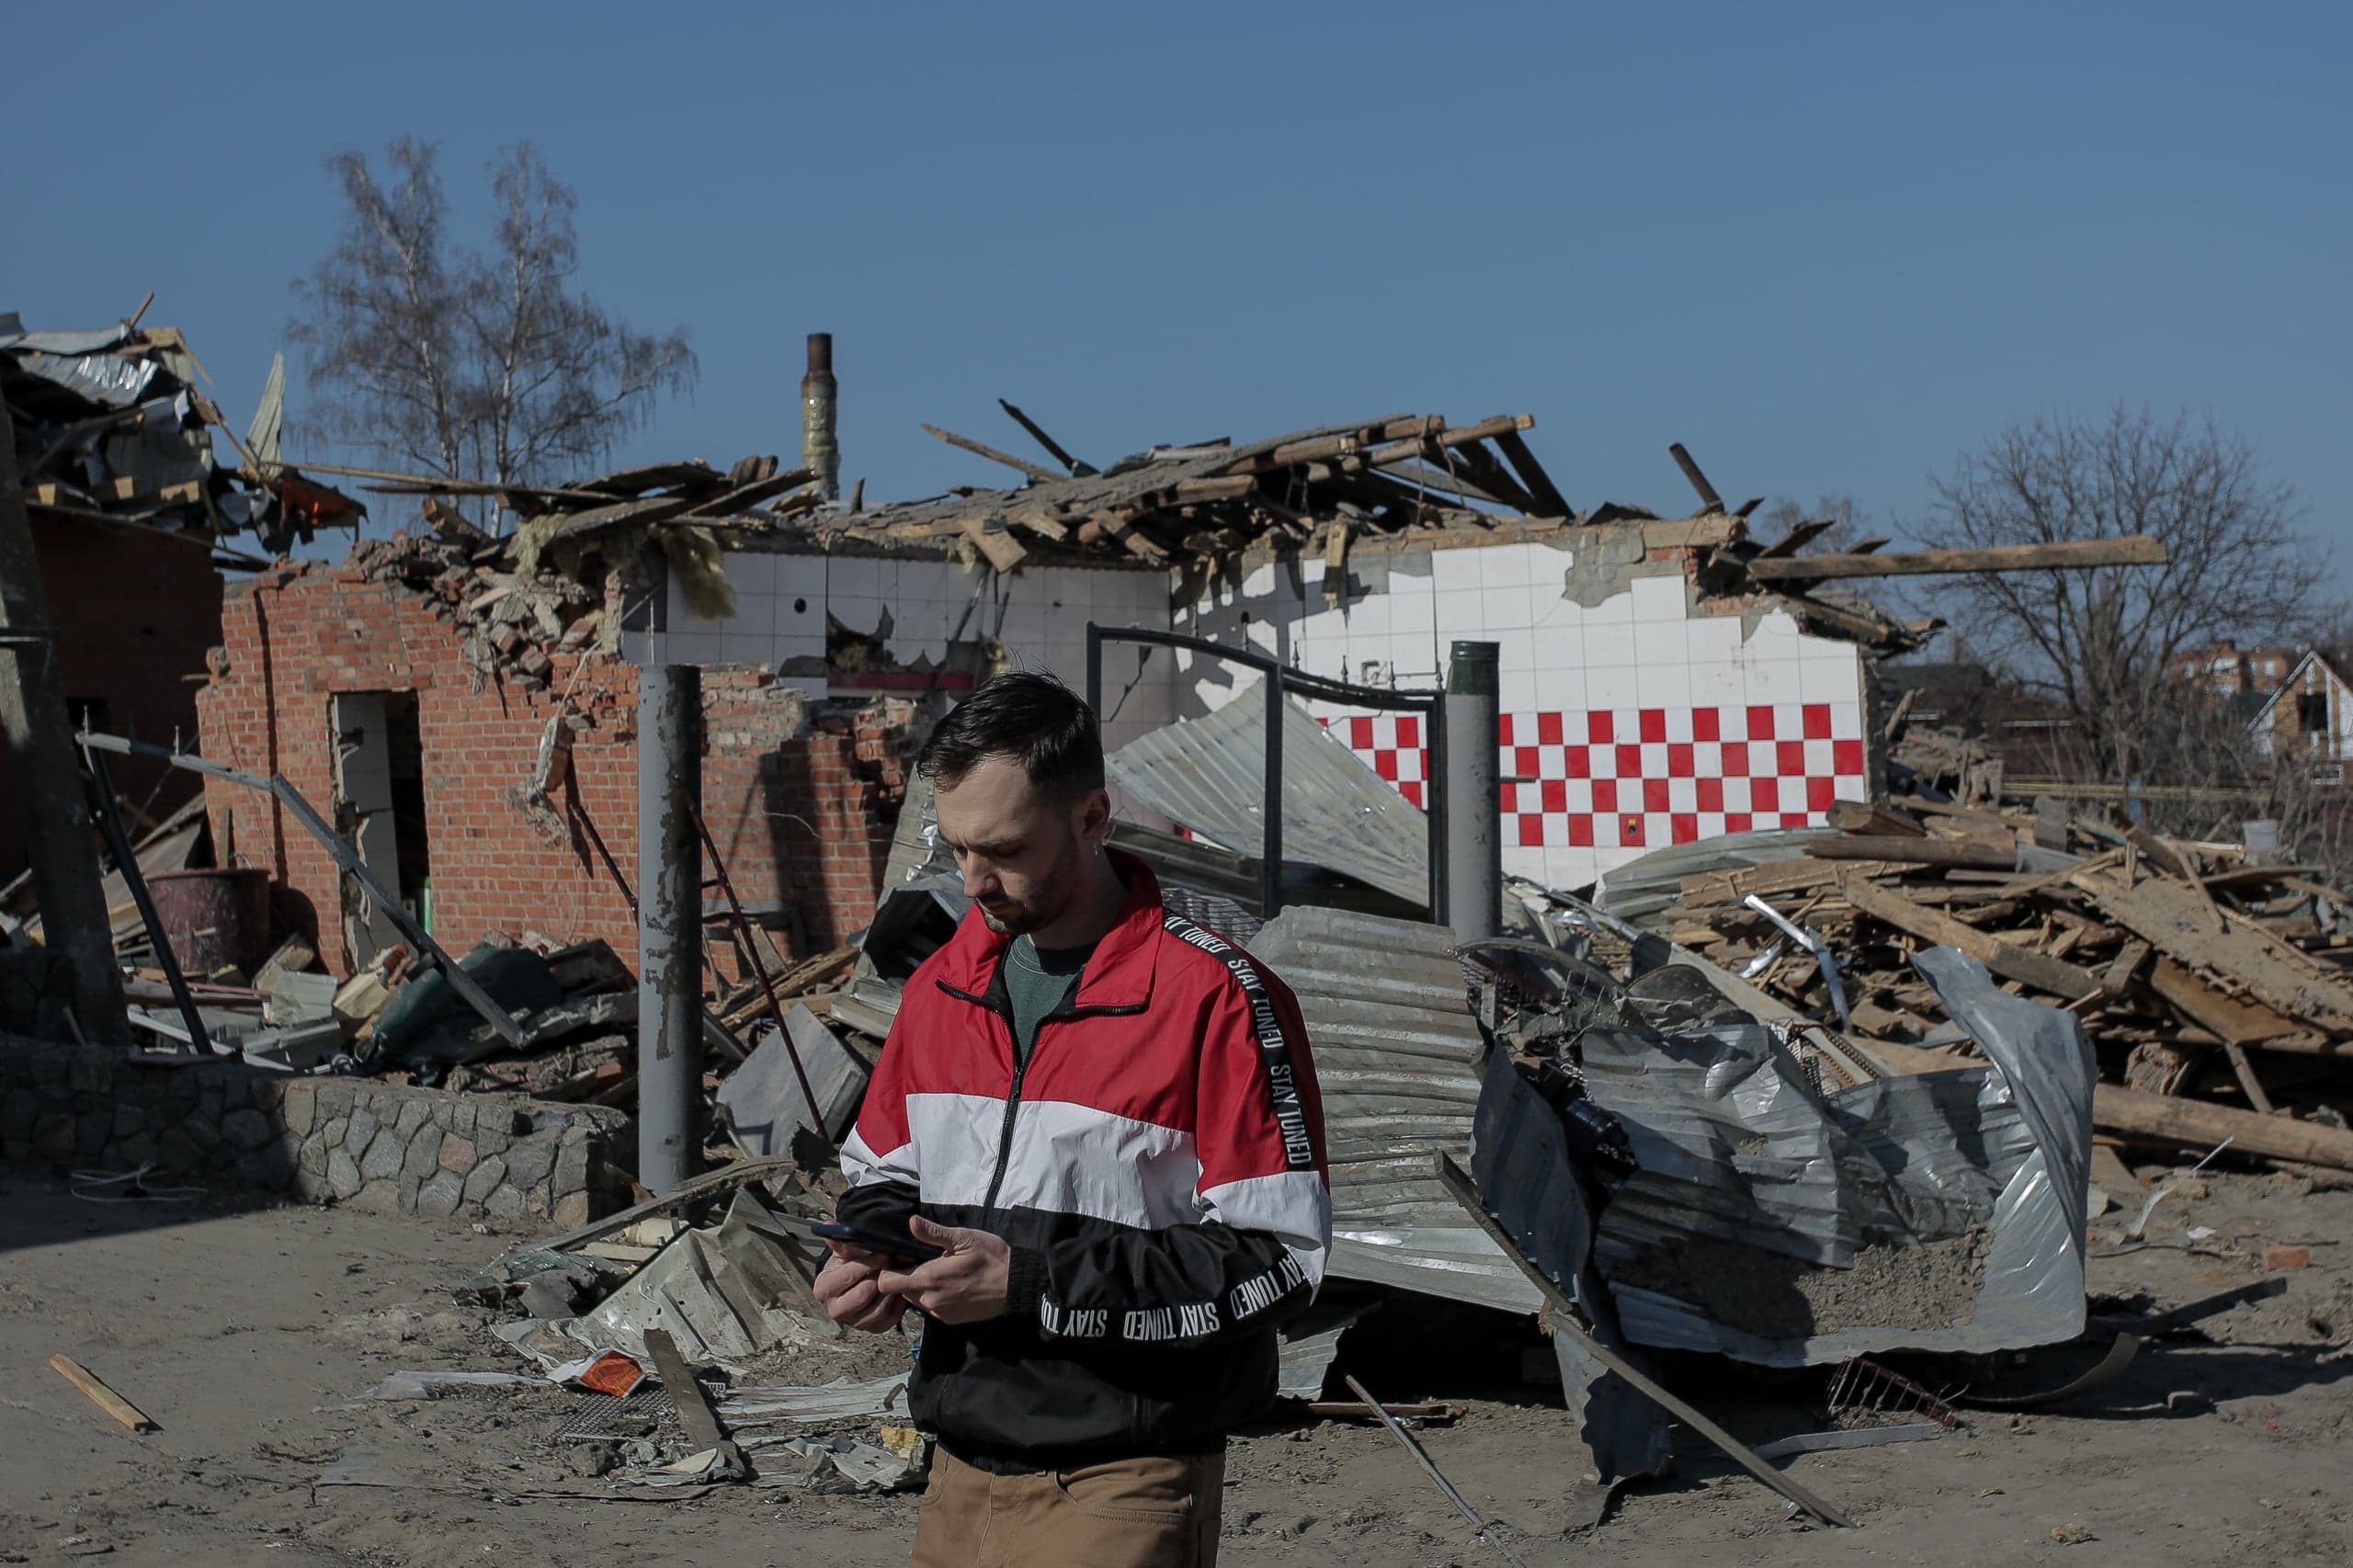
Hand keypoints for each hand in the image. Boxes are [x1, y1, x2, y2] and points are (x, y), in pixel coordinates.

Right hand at [814, 1241, 906, 1332]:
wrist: (857, 1282)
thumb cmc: (849, 1264)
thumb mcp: (844, 1253)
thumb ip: (839, 1241)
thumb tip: (829, 1225)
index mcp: (823, 1290)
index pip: (847, 1277)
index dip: (866, 1264)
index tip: (882, 1254)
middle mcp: (835, 1310)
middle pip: (862, 1296)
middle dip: (879, 1278)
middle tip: (892, 1264)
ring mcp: (854, 1322)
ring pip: (878, 1308)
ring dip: (890, 1290)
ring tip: (897, 1275)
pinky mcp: (872, 1329)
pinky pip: (889, 1318)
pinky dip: (897, 1303)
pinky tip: (898, 1289)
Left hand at [874, 1216, 1011, 1324]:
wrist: (1017, 1286)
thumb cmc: (992, 1258)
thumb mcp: (964, 1238)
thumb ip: (934, 1233)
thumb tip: (911, 1223)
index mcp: (928, 1278)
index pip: (886, 1281)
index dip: (888, 1267)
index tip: (901, 1256)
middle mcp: (929, 1300)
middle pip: (899, 1291)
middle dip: (903, 1276)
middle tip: (921, 1260)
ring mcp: (939, 1312)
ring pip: (914, 1299)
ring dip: (919, 1286)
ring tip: (938, 1271)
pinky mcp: (950, 1320)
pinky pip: (931, 1307)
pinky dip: (933, 1296)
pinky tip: (950, 1284)